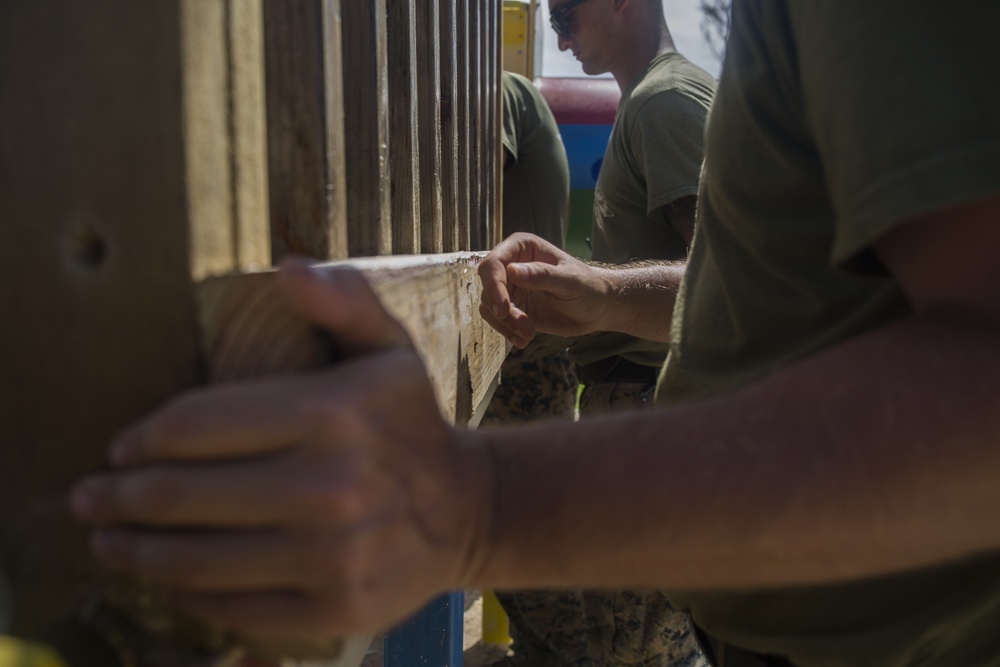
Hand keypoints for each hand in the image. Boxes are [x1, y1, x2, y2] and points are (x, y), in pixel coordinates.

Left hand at [68, 260, 492, 639]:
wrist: (465, 510)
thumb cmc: (408, 423)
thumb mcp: (388, 349)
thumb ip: (343, 300)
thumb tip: (287, 267)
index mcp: (335, 414)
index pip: (198, 425)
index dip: (144, 438)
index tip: (119, 448)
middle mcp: (332, 488)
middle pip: (183, 496)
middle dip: (119, 499)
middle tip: (89, 499)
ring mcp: (333, 556)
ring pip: (195, 559)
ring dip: (136, 552)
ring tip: (110, 542)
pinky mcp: (333, 608)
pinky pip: (231, 606)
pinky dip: (185, 594)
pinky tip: (167, 578)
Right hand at [478, 233, 612, 347]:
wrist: (597, 308)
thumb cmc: (588, 287)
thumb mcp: (569, 281)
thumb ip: (543, 275)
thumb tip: (513, 270)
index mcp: (522, 248)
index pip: (493, 264)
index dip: (493, 286)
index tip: (503, 308)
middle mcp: (511, 265)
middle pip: (487, 287)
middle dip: (502, 310)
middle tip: (524, 326)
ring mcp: (511, 288)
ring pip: (490, 306)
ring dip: (506, 324)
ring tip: (529, 334)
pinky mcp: (514, 307)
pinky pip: (498, 320)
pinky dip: (507, 332)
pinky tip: (524, 340)